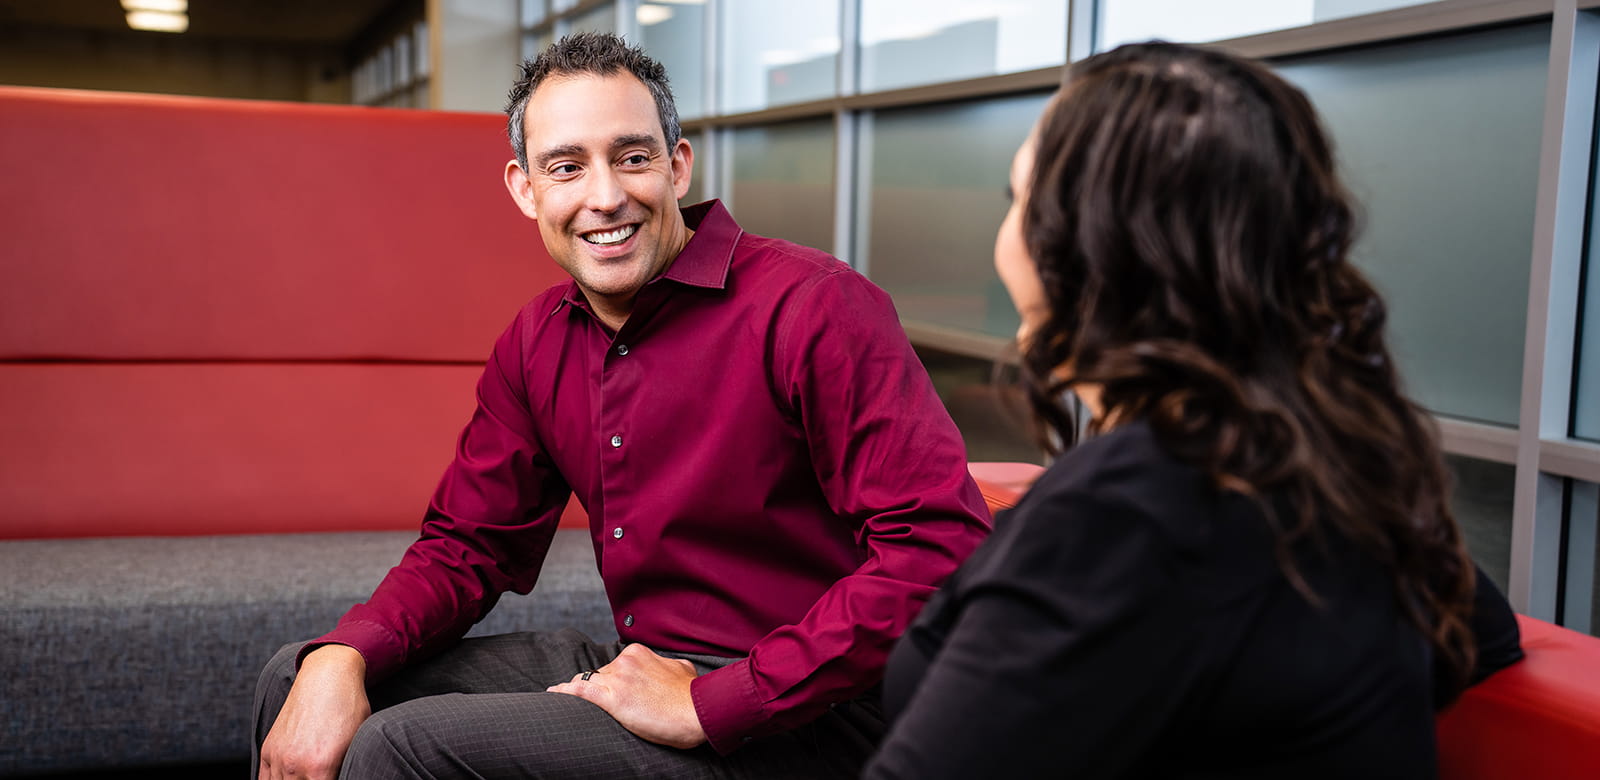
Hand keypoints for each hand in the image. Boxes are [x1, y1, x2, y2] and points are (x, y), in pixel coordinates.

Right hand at [259, 644, 371, 779]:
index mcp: (320, 768)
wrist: (327, 676)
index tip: (333, 777)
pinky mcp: (268, 749)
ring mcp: (278, 757)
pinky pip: (263, 779)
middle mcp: (294, 766)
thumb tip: (342, 775)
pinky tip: (286, 779)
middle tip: (320, 776)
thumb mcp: (357, 742)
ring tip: (305, 777)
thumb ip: (344, 769)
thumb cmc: (349, 708)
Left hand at [546, 643, 707, 748]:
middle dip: (599, 689)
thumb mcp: (682, 669)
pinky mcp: (612, 698)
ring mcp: (617, 679)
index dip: (611, 681)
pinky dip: (564, 692)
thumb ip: (667, 666)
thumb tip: (667, 669)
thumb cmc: (692, 696)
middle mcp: (625, 661)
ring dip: (580, 693)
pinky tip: (554, 694)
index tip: (611, 691)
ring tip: (570, 703)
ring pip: (586, 682)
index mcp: (638, 653)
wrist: (698, 711)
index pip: (613, 666)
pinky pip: (579, 691)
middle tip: (603, 706)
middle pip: (599, 675)